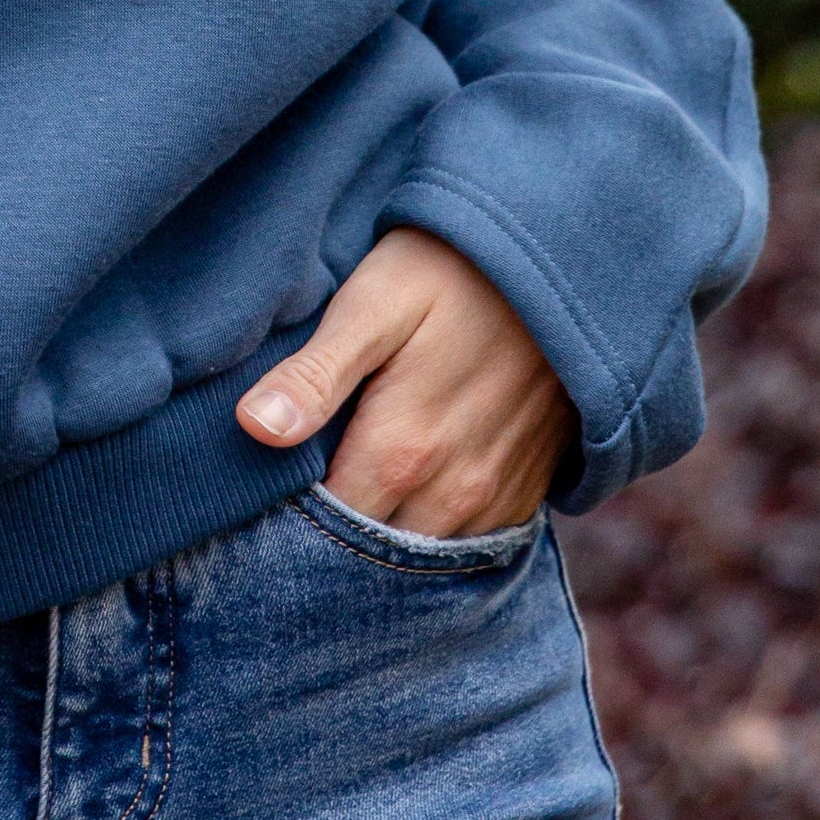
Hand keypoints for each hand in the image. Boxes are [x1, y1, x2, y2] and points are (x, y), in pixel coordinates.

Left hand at [235, 229, 574, 534]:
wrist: (567, 262)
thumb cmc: (451, 273)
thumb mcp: (373, 304)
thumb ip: (316, 374)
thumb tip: (252, 427)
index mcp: (399, 453)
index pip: (322, 530)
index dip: (285, 522)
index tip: (257, 500)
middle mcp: (449, 495)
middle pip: (370, 555)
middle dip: (330, 541)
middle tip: (293, 506)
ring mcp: (492, 501)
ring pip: (419, 557)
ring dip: (381, 544)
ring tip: (346, 500)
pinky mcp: (524, 494)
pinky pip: (466, 545)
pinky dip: (430, 533)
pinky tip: (404, 500)